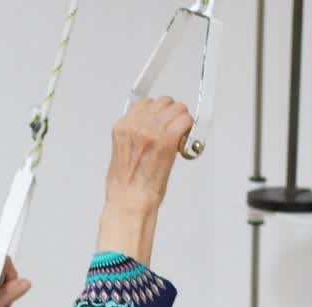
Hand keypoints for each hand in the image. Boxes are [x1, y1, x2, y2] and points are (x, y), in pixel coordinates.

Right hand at [97, 97, 193, 265]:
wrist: (130, 200)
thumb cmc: (127, 184)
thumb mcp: (123, 151)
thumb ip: (134, 134)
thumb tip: (149, 127)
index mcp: (122, 127)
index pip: (145, 102)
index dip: (158, 111)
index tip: (163, 120)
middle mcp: (136, 125)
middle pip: (163, 101)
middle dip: (171, 114)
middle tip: (174, 129)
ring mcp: (152, 131)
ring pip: (177, 108)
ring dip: (182, 120)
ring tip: (180, 136)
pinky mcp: (167, 140)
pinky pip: (185, 121)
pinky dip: (189, 128)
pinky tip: (185, 141)